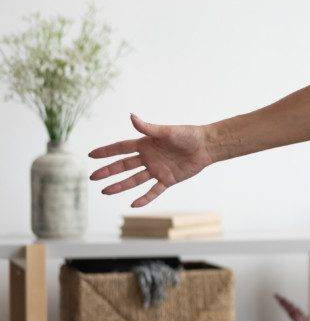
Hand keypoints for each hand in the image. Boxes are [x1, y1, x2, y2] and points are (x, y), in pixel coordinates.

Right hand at [88, 114, 215, 207]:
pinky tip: (133, 204)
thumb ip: (148, 128)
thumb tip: (131, 116)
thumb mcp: (167, 132)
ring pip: (134, 180)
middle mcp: (149, 157)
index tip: (91, 155)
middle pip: (124, 166)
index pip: (121, 148)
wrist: (207, 146)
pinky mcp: (168, 180)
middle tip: (93, 177)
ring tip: (105, 191)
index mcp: (146, 144)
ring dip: (120, 186)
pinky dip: (144, 198)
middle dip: (108, 171)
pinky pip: (153, 191)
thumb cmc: (188, 135)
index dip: (106, 152)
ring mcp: (157, 169)